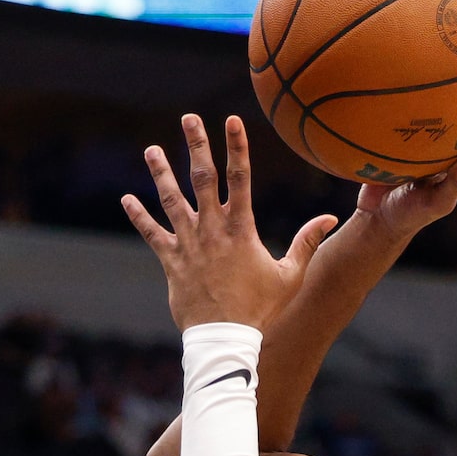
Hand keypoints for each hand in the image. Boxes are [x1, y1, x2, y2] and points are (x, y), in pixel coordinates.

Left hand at [123, 114, 336, 331]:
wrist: (226, 337)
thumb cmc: (261, 308)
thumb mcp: (290, 275)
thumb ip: (307, 242)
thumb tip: (329, 218)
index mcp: (242, 230)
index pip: (240, 178)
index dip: (236, 147)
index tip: (231, 120)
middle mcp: (213, 230)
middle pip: (202, 178)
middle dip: (196, 146)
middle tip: (189, 118)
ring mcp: (190, 244)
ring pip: (172, 200)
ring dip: (161, 172)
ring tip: (152, 150)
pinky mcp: (172, 261)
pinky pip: (152, 234)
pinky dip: (139, 216)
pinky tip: (126, 199)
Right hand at [352, 75, 456, 235]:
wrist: (376, 218)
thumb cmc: (411, 213)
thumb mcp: (437, 201)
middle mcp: (449, 149)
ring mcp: (428, 144)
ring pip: (445, 110)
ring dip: (451, 87)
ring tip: (454, 59)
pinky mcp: (404, 140)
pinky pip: (413, 113)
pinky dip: (415, 96)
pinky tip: (408, 74)